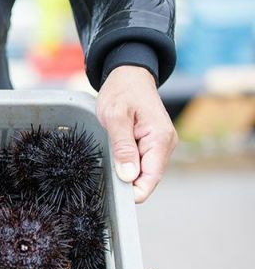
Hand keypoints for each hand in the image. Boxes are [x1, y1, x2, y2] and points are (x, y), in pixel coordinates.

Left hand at [96, 66, 177, 202]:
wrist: (129, 76)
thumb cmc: (122, 91)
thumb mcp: (116, 116)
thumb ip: (122, 146)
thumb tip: (128, 176)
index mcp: (160, 139)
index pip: (151, 180)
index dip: (133, 193)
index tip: (113, 193)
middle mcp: (165, 146)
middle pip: (146, 180)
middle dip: (126, 183)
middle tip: (104, 173)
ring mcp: (159, 147)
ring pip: (142, 174)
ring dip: (124, 173)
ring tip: (108, 160)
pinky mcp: (151, 146)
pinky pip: (139, 164)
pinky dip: (125, 165)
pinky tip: (114, 157)